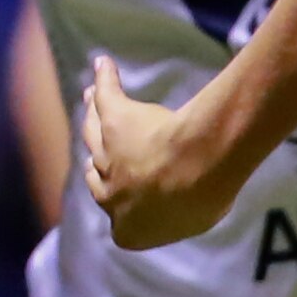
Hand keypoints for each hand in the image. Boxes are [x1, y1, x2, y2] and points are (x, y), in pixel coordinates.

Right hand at [78, 55, 235, 248]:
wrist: (197, 169)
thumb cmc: (202, 198)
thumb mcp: (198, 216)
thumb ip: (185, 212)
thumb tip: (199, 205)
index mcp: (127, 230)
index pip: (113, 209)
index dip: (117, 192)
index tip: (121, 182)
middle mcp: (109, 192)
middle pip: (96, 168)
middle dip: (97, 154)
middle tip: (99, 139)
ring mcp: (108, 153)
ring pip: (95, 130)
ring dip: (95, 113)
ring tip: (93, 98)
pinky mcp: (115, 120)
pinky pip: (105, 96)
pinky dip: (104, 80)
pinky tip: (105, 66)